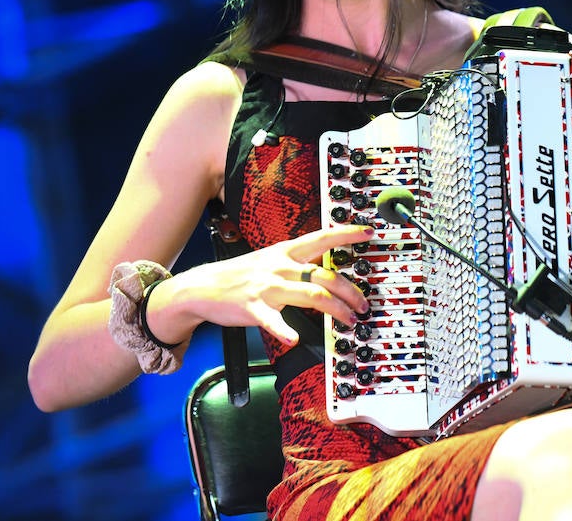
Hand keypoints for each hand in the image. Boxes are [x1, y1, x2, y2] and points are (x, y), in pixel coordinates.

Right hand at [156, 225, 372, 345]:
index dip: (347, 233)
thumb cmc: (241, 275)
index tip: (369, 231)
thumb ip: (297, 263)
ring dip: (336, 309)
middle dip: (350, 292)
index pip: (322, 238)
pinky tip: (294, 338)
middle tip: (363, 305)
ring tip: (349, 320)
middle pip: (325, 276)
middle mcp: (280, 267)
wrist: (202, 286)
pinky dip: (284, 330)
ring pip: (312, 295)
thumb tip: (327, 269)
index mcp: (285, 252)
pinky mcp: (253, 308)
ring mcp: (267, 287)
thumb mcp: (270, 259)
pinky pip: (273, 320)